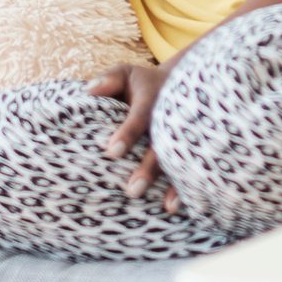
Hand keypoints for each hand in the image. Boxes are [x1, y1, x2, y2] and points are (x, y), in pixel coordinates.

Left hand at [86, 61, 180, 212]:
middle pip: (161, 144)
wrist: (186, 81)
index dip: (127, 133)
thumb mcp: (127, 74)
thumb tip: (90, 90)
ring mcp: (184, 135)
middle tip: (133, 191)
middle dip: (150, 168)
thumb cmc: (143, 83)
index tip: (112, 151)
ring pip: (180, 160)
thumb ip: (110, 80)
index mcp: (153, 99)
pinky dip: (186, 188)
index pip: (140, 116)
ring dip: (173, 184)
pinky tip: (178, 207)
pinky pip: (190, 168)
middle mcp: (170, 119)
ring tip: (166, 207)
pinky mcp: (191, 149)